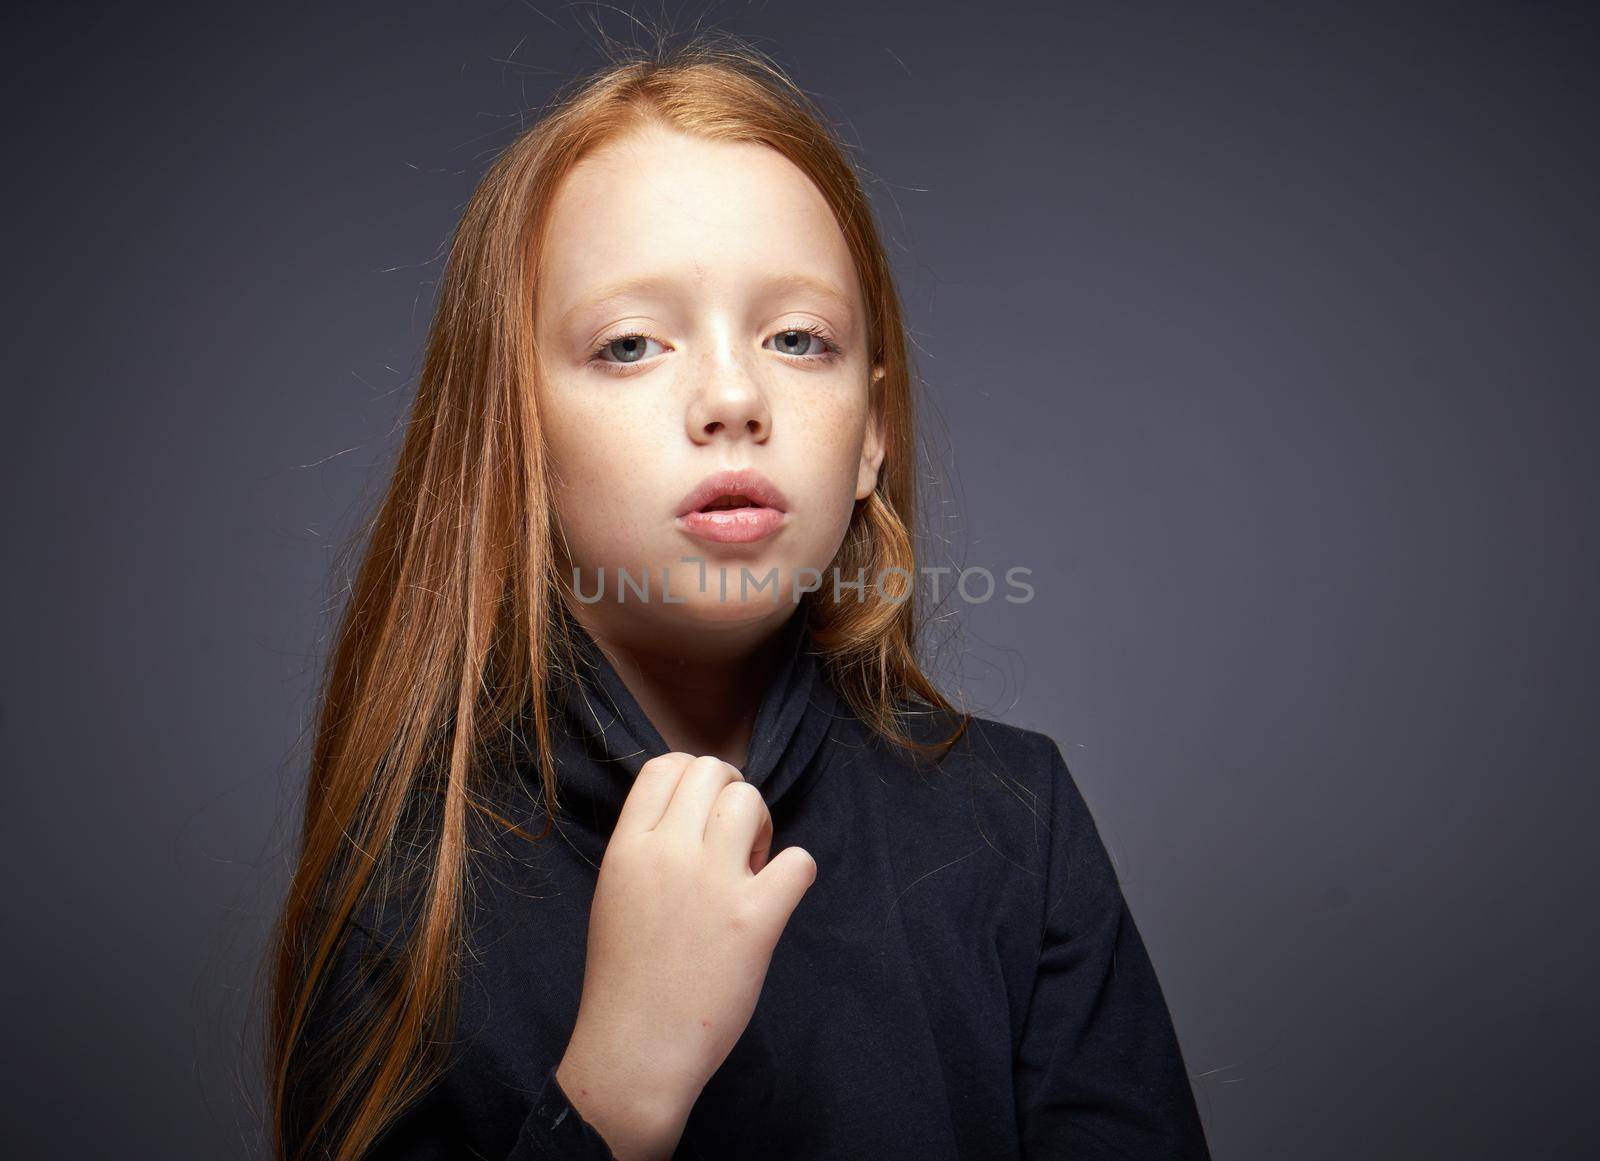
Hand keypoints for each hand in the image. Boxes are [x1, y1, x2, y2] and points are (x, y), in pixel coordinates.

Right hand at [557, 752, 817, 1155]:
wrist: (634, 1050)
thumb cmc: (625, 978)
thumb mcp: (615, 893)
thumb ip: (648, 847)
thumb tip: (696, 815)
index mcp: (627, 847)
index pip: (665, 766)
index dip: (694, 779)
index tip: (705, 814)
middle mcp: (667, 853)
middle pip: (713, 771)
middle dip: (731, 796)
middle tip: (734, 844)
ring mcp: (712, 883)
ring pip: (751, 801)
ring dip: (761, 828)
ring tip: (750, 871)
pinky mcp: (754, 918)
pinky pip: (798, 861)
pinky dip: (795, 874)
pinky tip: (774, 900)